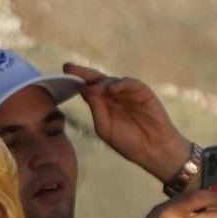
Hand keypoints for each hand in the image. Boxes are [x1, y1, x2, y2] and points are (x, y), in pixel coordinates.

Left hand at [64, 64, 190, 179]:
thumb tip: (85, 89)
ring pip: (112, 81)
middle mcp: (114, 96)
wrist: (152, 150)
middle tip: (68, 67)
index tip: (64, 75)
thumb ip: (95, 108)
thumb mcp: (105, 127)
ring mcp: (128, 93)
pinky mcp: (142, 92)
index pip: (88, 90)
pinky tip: (111, 89)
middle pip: (97, 80)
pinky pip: (130, 83)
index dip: (77, 82)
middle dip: (83, 73)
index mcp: (103, 105)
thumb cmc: (128, 142)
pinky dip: (120, 84)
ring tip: (94, 89)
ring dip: (101, 83)